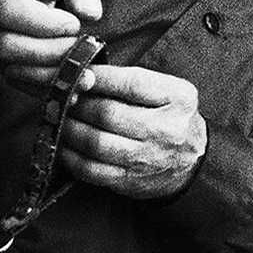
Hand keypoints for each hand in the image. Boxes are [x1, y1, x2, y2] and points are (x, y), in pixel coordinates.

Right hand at [0, 0, 103, 90]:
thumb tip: (90, 13)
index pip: (9, 9)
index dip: (43, 24)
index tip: (74, 25)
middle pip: (5, 43)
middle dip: (49, 52)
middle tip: (83, 50)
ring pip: (7, 64)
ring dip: (48, 74)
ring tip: (85, 74)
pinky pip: (12, 76)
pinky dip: (41, 85)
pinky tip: (70, 86)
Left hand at [60, 64, 207, 200]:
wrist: (193, 160)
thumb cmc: (174, 118)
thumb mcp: (171, 90)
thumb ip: (137, 81)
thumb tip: (90, 75)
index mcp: (178, 99)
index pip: (132, 84)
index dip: (101, 77)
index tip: (81, 73)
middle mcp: (164, 129)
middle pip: (108, 114)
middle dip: (78, 104)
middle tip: (63, 97)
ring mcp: (146, 157)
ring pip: (95, 142)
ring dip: (70, 129)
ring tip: (60, 119)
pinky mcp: (129, 180)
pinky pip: (91, 170)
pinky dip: (70, 157)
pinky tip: (64, 146)